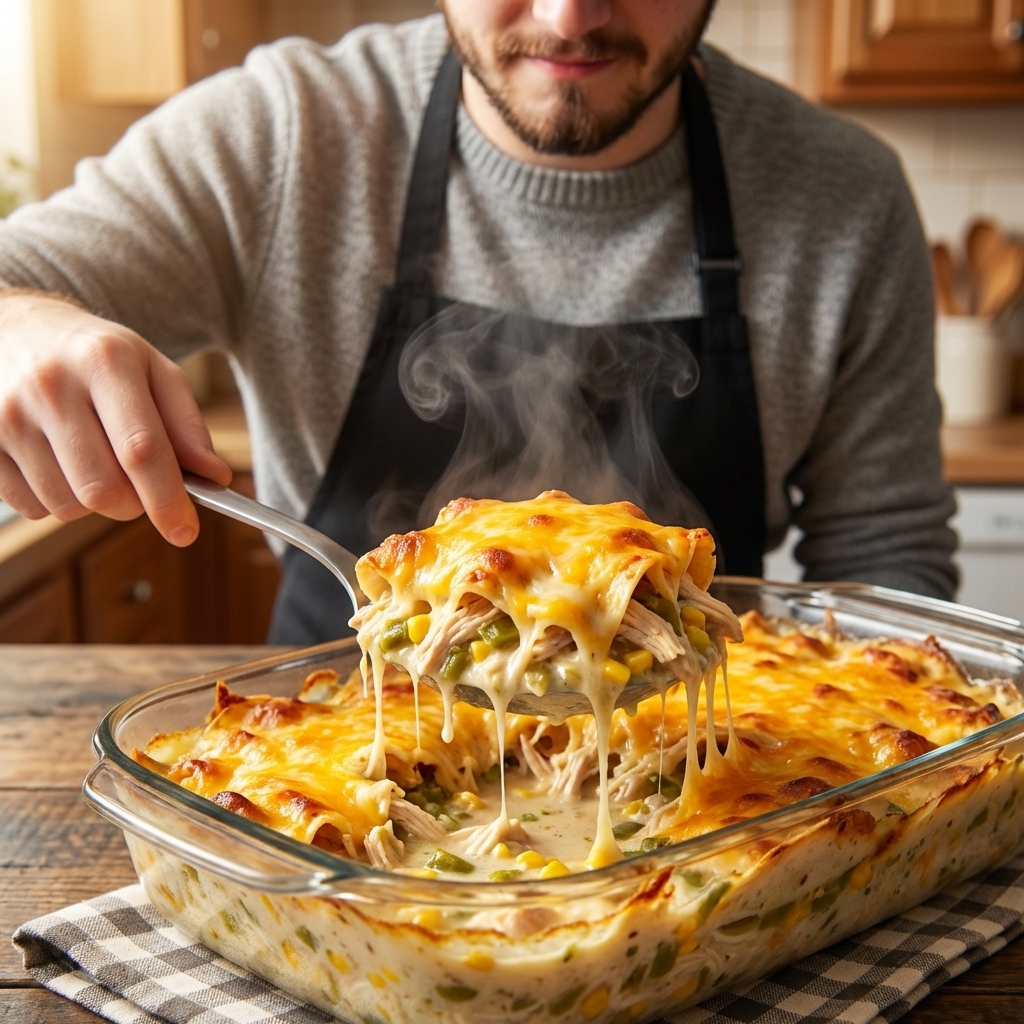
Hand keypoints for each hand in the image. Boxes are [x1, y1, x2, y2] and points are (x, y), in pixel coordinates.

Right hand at [0, 291, 231, 545]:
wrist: (13, 328)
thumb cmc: (97, 357)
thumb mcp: (152, 370)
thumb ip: (187, 424)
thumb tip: (215, 477)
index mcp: (105, 362)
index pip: (141, 450)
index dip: (167, 499)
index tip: (186, 532)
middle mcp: (51, 386)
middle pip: (104, 490)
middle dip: (133, 504)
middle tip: (137, 482)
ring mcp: (6, 415)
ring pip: (68, 505)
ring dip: (93, 501)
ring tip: (92, 458)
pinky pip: (32, 507)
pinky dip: (55, 499)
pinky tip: (56, 460)